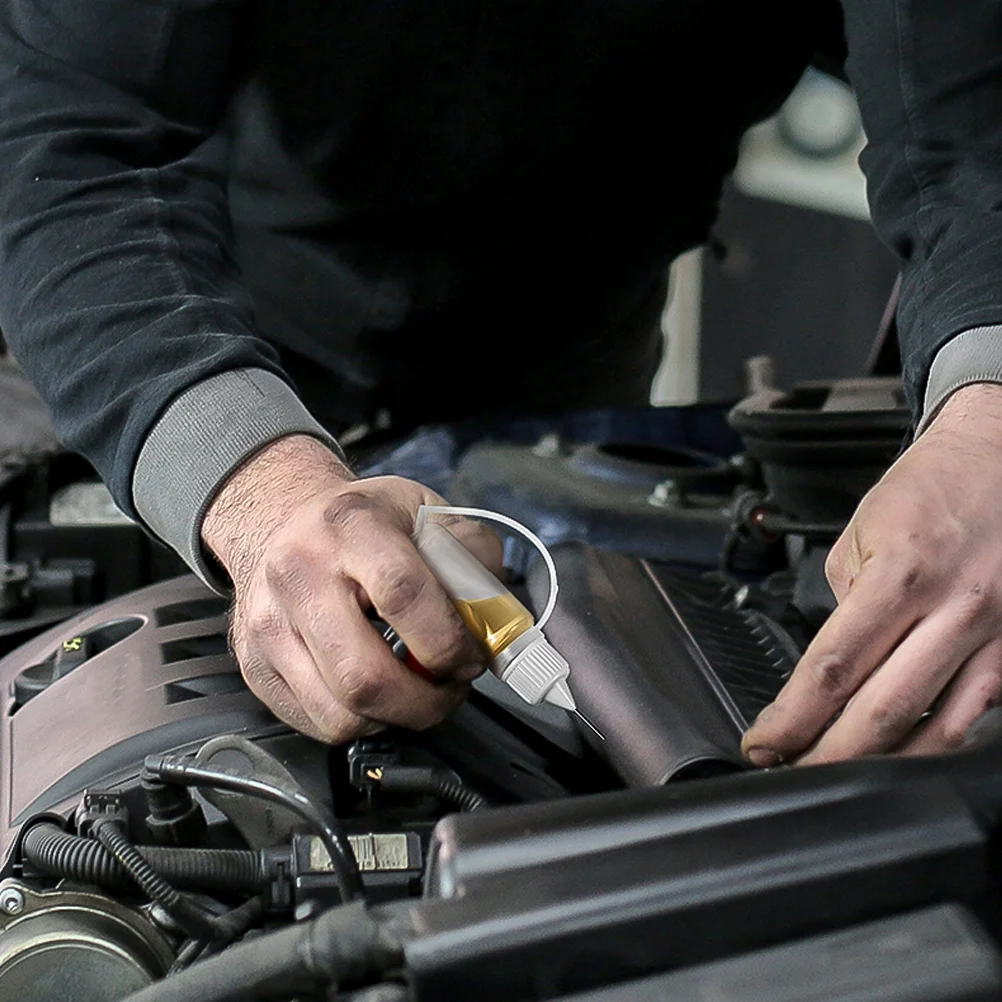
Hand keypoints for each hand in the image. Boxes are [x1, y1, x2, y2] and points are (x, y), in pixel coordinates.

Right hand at [201, 434, 502, 742]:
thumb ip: (472, 556)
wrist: (283, 519)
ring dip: (395, 718)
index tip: (471, 656)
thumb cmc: (363, 521)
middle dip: (425, 702)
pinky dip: (360, 720)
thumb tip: (497, 619)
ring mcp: (268, 624)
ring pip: (339, 713)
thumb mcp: (426, 512)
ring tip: (415, 691)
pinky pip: (316, 723)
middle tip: (449, 688)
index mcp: (350, 526)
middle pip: (365, 676)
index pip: (403, 595)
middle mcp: (298, 573)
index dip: (449, 641)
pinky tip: (376, 690)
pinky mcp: (254, 664)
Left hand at [742, 383, 1001, 765]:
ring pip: (938, 729)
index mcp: (903, 575)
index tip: (763, 742)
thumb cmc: (929, 491)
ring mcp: (998, 635)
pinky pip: (976, 713)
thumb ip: (847, 604)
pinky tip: (902, 755)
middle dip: (827, 756)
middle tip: (790, 773)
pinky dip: (935, 743)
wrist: (1001, 456)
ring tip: (839, 775)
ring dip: (882, 764)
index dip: (792, 718)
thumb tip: (833, 666)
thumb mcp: (861, 535)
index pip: (833, 669)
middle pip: (883, 713)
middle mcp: (957, 611)